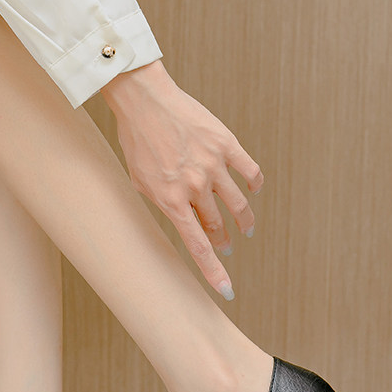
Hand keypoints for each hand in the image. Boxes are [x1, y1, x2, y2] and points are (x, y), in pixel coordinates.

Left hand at [100, 60, 262, 299]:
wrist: (144, 101)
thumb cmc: (137, 142)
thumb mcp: (141, 182)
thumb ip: (162, 203)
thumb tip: (183, 219)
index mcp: (171, 200)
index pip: (198, 246)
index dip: (214, 271)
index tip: (227, 290)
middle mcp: (194, 186)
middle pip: (218, 226)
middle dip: (223, 241)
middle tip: (226, 246)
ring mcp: (212, 165)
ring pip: (238, 204)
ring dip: (244, 221)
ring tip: (246, 228)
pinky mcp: (225, 143)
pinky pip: (250, 172)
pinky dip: (254, 185)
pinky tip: (253, 191)